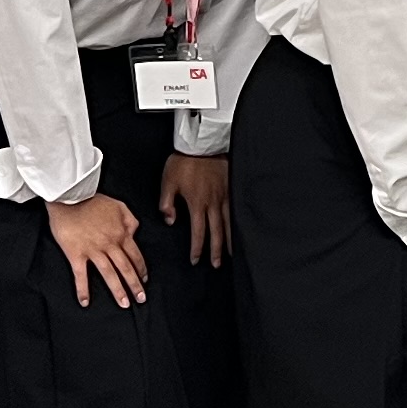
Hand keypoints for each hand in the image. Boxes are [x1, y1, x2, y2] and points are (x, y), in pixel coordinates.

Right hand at [47, 190, 147, 308]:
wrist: (70, 197)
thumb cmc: (93, 200)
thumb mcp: (119, 206)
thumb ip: (130, 221)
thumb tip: (134, 234)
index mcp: (121, 234)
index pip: (135, 256)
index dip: (141, 269)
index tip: (144, 280)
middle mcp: (110, 245)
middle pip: (126, 268)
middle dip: (135, 285)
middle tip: (141, 299)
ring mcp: (93, 250)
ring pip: (109, 274)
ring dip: (118, 291)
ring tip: (124, 304)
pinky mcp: (76, 254)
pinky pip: (81, 275)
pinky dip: (83, 290)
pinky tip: (85, 302)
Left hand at [159, 149, 229, 265]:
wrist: (202, 143)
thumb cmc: (183, 161)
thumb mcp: (168, 182)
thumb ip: (167, 203)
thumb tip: (170, 221)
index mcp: (197, 203)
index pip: (198, 232)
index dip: (197, 248)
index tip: (196, 260)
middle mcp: (213, 203)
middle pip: (217, 232)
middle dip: (217, 250)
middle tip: (218, 264)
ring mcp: (224, 196)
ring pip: (229, 223)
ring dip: (230, 240)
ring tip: (233, 253)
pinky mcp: (231, 187)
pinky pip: (235, 209)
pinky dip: (237, 222)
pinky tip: (239, 228)